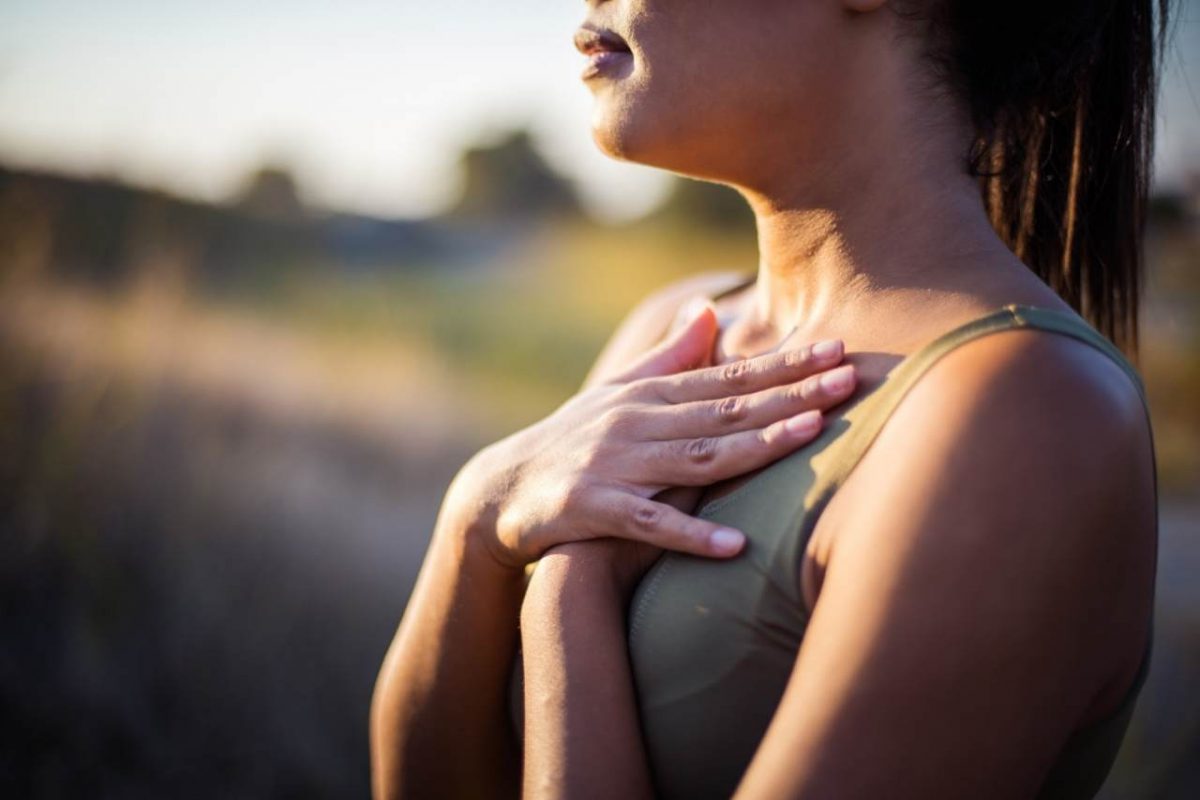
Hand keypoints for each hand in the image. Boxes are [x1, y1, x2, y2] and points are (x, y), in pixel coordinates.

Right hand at [449, 302, 856, 569]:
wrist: (501, 489)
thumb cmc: (572, 439)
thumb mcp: (619, 393)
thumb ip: (668, 357)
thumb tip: (708, 310)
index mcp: (651, 396)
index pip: (729, 378)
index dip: (785, 365)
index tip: (838, 350)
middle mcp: (637, 422)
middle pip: (725, 409)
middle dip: (790, 394)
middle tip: (849, 379)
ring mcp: (615, 464)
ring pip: (696, 456)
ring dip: (754, 446)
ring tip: (810, 436)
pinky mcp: (591, 508)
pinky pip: (647, 524)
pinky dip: (690, 535)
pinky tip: (735, 546)